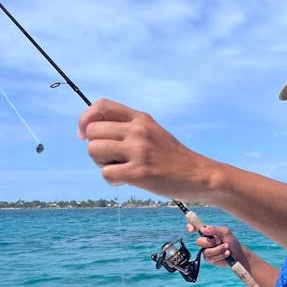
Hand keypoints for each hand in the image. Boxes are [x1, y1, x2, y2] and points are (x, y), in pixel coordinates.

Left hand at [78, 98, 209, 198]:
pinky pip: (106, 173)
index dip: (86, 119)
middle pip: (93, 131)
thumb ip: (128, 128)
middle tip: (111, 158)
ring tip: (119, 169)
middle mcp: (138, 131)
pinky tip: (126, 180)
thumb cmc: (173, 158)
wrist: (200, 176)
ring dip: (101, 163)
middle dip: (95, 148)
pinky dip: (112, 180)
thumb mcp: (153, 132)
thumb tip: (92, 132)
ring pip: (94, 151)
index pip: (101, 105)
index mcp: (141, 118)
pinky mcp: (140, 173)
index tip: (86, 135)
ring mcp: (139, 151)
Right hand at [187, 224, 245, 267]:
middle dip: (211, 242)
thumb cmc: (232, 241)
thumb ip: (214, 230)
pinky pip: (211, 258)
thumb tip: (203, 229)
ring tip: (227, 247)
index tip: (191, 229)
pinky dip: (220, 255)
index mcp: (208, 232)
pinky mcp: (210, 259)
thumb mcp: (225, 232)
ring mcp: (206, 251)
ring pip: (206, 251)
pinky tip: (227, 254)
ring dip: (218, 249)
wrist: (238, 254)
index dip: (191, 228)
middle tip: (220, 241)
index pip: (196, 229)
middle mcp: (205, 241)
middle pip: (199, 242)